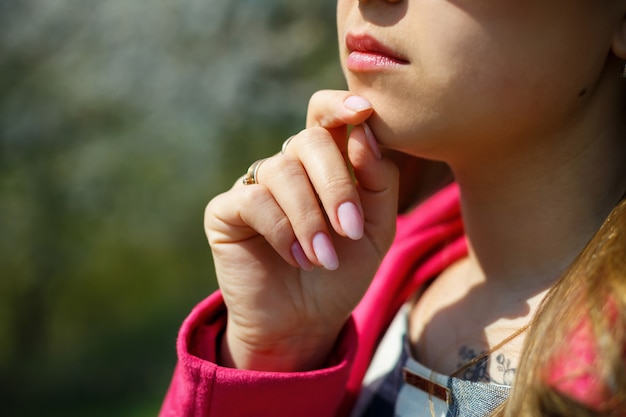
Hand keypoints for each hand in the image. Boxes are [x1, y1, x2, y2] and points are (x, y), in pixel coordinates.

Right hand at [205, 90, 398, 370]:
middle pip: (308, 141)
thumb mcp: (375, 229)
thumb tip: (363, 132)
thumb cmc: (342, 271)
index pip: (325, 117)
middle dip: (335, 185)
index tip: (364, 111)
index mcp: (324, 164)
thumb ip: (378, 181)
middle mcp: (287, 167)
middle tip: (350, 231)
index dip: (340, 106)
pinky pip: (254, 202)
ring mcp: (255, 186)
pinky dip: (282, 231)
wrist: (304, 321)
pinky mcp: (226, 210)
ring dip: (310, 219)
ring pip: (283, 173)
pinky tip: (297, 258)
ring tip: (325, 258)